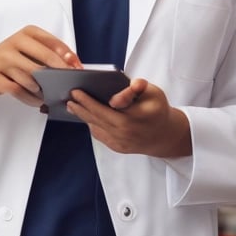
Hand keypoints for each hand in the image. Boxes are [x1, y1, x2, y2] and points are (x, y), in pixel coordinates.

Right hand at [0, 25, 80, 107]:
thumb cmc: (6, 63)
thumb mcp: (26, 53)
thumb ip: (46, 56)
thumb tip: (72, 67)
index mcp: (26, 34)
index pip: (53, 42)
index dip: (68, 56)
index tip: (78, 68)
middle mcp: (13, 43)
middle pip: (45, 57)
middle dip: (61, 72)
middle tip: (69, 84)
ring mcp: (1, 59)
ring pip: (32, 76)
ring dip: (44, 89)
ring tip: (49, 96)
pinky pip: (18, 89)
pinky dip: (30, 98)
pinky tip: (36, 101)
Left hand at [66, 78, 192, 157]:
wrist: (165, 135)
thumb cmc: (158, 110)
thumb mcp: (153, 93)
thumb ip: (137, 88)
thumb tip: (121, 92)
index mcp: (133, 118)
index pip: (106, 108)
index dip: (90, 101)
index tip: (77, 92)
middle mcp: (125, 132)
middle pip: (96, 118)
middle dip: (80, 106)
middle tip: (70, 96)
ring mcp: (120, 142)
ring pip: (96, 127)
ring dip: (83, 116)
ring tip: (72, 105)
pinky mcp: (117, 147)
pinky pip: (100, 134)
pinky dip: (92, 124)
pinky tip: (86, 116)